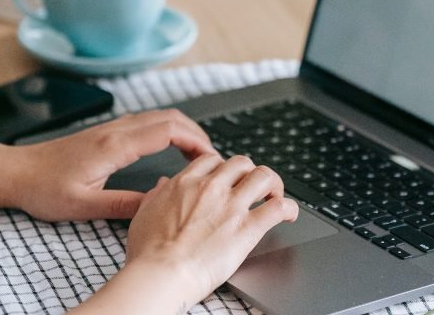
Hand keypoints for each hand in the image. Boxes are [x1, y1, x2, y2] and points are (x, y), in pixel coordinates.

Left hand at [8, 109, 215, 220]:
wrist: (17, 171)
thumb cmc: (44, 188)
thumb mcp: (84, 205)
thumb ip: (124, 205)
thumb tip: (158, 204)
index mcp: (114, 146)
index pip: (167, 130)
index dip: (195, 141)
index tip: (210, 158)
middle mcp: (116, 130)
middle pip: (170, 117)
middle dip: (197, 133)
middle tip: (211, 157)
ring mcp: (113, 127)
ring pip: (160, 116)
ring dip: (184, 129)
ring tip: (197, 154)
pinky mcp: (109, 131)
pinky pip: (148, 121)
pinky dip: (169, 129)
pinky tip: (171, 147)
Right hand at [125, 155, 298, 304]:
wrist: (161, 274)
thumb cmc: (149, 252)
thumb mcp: (144, 213)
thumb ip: (157, 194)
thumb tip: (164, 184)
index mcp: (186, 182)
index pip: (213, 160)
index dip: (223, 168)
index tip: (227, 178)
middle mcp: (212, 187)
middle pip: (242, 162)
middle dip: (249, 173)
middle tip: (251, 187)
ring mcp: (232, 205)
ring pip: (264, 176)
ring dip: (273, 183)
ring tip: (274, 194)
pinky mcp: (248, 227)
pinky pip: (278, 208)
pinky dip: (288, 208)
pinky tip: (289, 214)